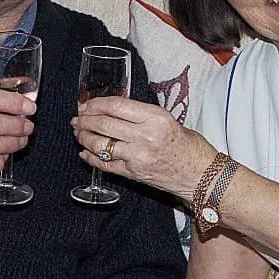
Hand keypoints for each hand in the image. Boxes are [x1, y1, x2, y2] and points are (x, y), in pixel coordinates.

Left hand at [71, 96, 213, 200]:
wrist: (202, 175)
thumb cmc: (189, 146)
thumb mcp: (167, 120)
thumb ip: (141, 114)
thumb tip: (112, 109)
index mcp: (155, 118)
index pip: (116, 106)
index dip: (96, 103)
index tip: (87, 103)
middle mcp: (145, 136)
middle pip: (104, 124)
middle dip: (85, 119)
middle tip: (77, 117)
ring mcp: (137, 157)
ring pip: (100, 145)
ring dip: (84, 137)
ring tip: (78, 132)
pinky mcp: (133, 174)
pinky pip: (105, 165)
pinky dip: (91, 158)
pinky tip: (85, 152)